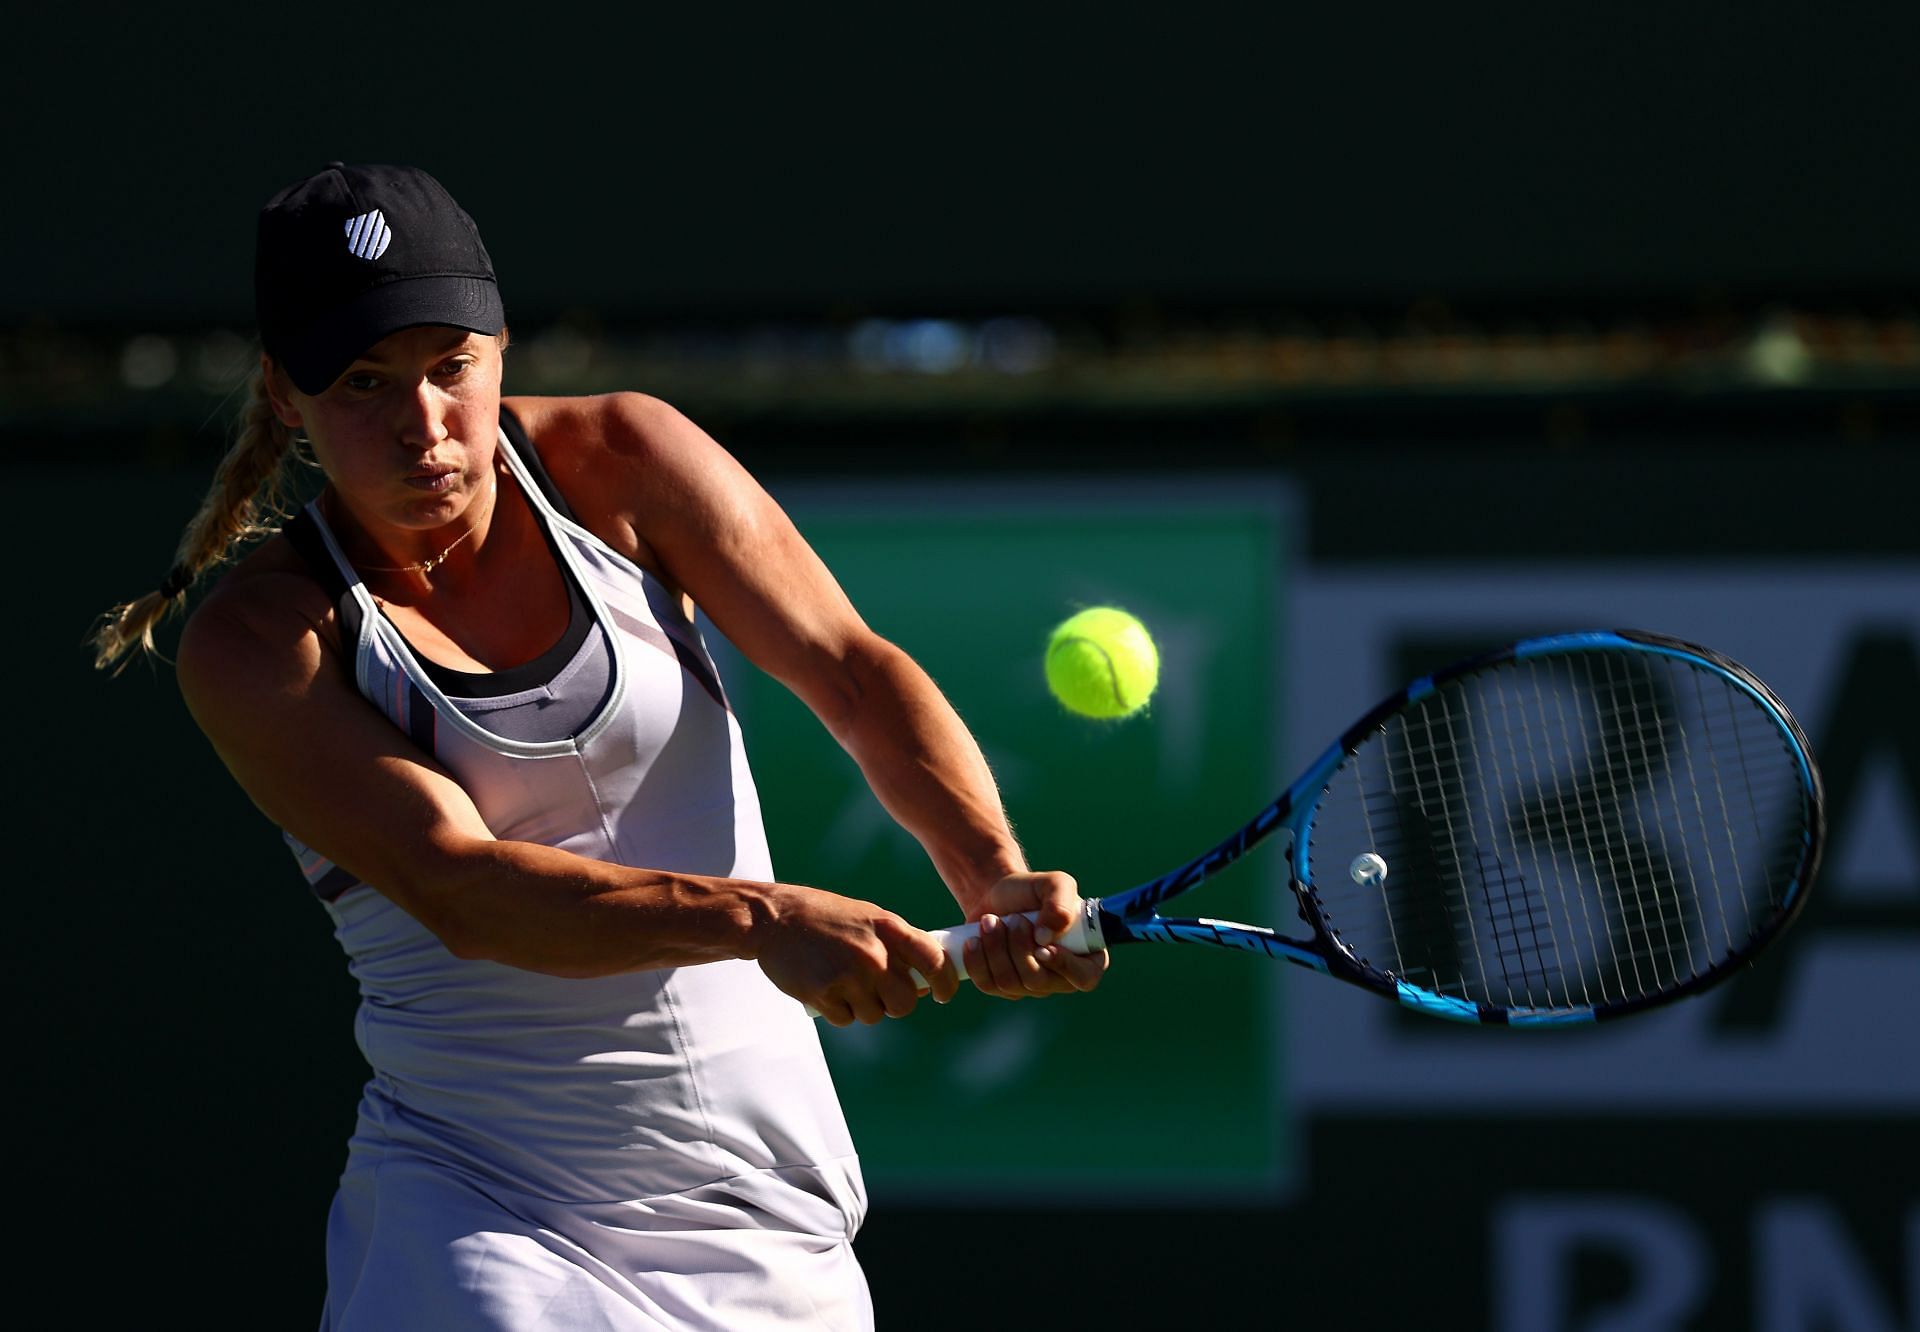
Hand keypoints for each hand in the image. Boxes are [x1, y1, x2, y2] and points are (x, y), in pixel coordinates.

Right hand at [754, 884, 960, 1026]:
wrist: (774, 918)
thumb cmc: (825, 918)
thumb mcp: (867, 917)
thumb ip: (898, 945)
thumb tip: (926, 984)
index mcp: (888, 928)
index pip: (934, 961)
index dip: (946, 983)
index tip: (943, 994)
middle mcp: (873, 953)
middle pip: (905, 1002)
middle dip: (894, 1002)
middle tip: (877, 991)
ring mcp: (849, 975)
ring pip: (875, 1015)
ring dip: (862, 1007)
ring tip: (842, 981)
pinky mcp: (824, 994)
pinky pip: (846, 1019)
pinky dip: (838, 1010)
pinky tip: (825, 987)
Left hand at [961, 870, 1108, 999]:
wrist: (996, 894)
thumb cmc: (1031, 891)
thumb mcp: (1054, 883)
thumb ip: (1061, 903)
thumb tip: (1046, 938)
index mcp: (1084, 955)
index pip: (1084, 978)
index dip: (1064, 966)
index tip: (1042, 945)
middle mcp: (1060, 977)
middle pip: (1039, 982)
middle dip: (1019, 948)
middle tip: (1014, 919)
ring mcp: (1031, 986)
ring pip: (1010, 983)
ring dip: (996, 948)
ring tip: (990, 921)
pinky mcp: (1003, 987)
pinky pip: (988, 985)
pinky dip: (977, 960)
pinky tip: (974, 940)